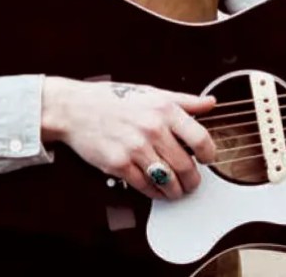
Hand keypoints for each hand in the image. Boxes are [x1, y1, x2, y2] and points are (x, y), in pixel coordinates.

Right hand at [40, 76, 216, 199]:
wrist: (76, 109)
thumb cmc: (115, 100)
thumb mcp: (152, 93)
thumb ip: (184, 101)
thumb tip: (210, 102)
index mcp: (164, 109)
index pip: (200, 138)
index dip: (209, 154)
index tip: (208, 159)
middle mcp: (152, 129)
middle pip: (185, 165)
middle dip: (193, 180)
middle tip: (193, 182)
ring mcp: (135, 148)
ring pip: (167, 180)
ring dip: (176, 190)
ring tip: (177, 190)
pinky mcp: (118, 165)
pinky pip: (145, 186)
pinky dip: (155, 192)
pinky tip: (157, 190)